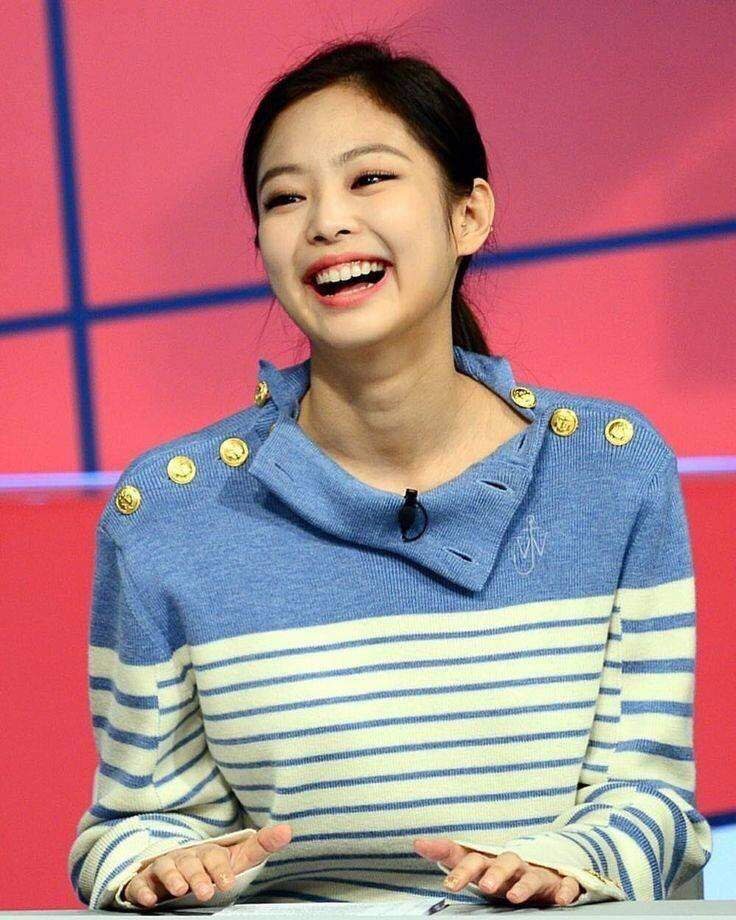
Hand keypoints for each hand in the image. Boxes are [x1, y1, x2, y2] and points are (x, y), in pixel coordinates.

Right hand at [123, 822, 292, 907]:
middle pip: (190, 862)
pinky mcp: (146, 881)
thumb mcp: (238, 858)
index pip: (215, 857)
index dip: (221, 869)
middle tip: (204, 892)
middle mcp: (186, 857)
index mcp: (208, 852)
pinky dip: (142, 890)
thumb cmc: (214, 868)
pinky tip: (149, 900)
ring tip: (179, 891)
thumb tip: (288, 830)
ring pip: (166, 868)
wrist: (181, 874)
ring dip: (172, 878)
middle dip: (197, 876)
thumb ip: (261, 846)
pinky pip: (140, 883)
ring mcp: (164, 868)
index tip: (227, 883)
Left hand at [413, 837, 582, 906]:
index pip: (469, 856)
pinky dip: (565, 890)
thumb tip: (417, 842)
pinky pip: (565, 885)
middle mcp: (512, 865)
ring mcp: (536, 873)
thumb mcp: (477, 868)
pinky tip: (562, 899)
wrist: (545, 871)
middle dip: (492, 872)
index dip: (454, 862)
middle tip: (483, 886)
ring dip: (522, 883)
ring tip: (513, 896)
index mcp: (489, 862)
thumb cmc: (504, 874)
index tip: (437, 870)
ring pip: (529, 874)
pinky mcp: (558, 883)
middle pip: (501, 861)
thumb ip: (450, 858)